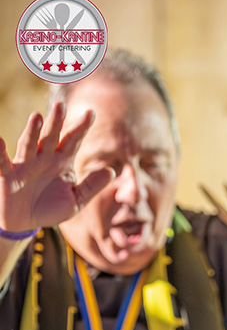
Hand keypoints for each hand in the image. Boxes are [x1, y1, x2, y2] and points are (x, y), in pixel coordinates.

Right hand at [0, 102, 112, 233]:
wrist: (26, 223)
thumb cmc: (51, 208)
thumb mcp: (76, 200)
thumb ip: (92, 186)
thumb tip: (112, 171)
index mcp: (62, 162)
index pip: (73, 141)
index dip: (81, 127)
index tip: (91, 112)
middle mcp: (44, 159)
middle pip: (51, 137)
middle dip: (56, 122)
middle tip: (61, 106)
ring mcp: (25, 165)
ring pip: (29, 144)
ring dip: (32, 131)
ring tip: (37, 117)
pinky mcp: (8, 176)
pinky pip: (3, 162)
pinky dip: (0, 152)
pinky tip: (0, 140)